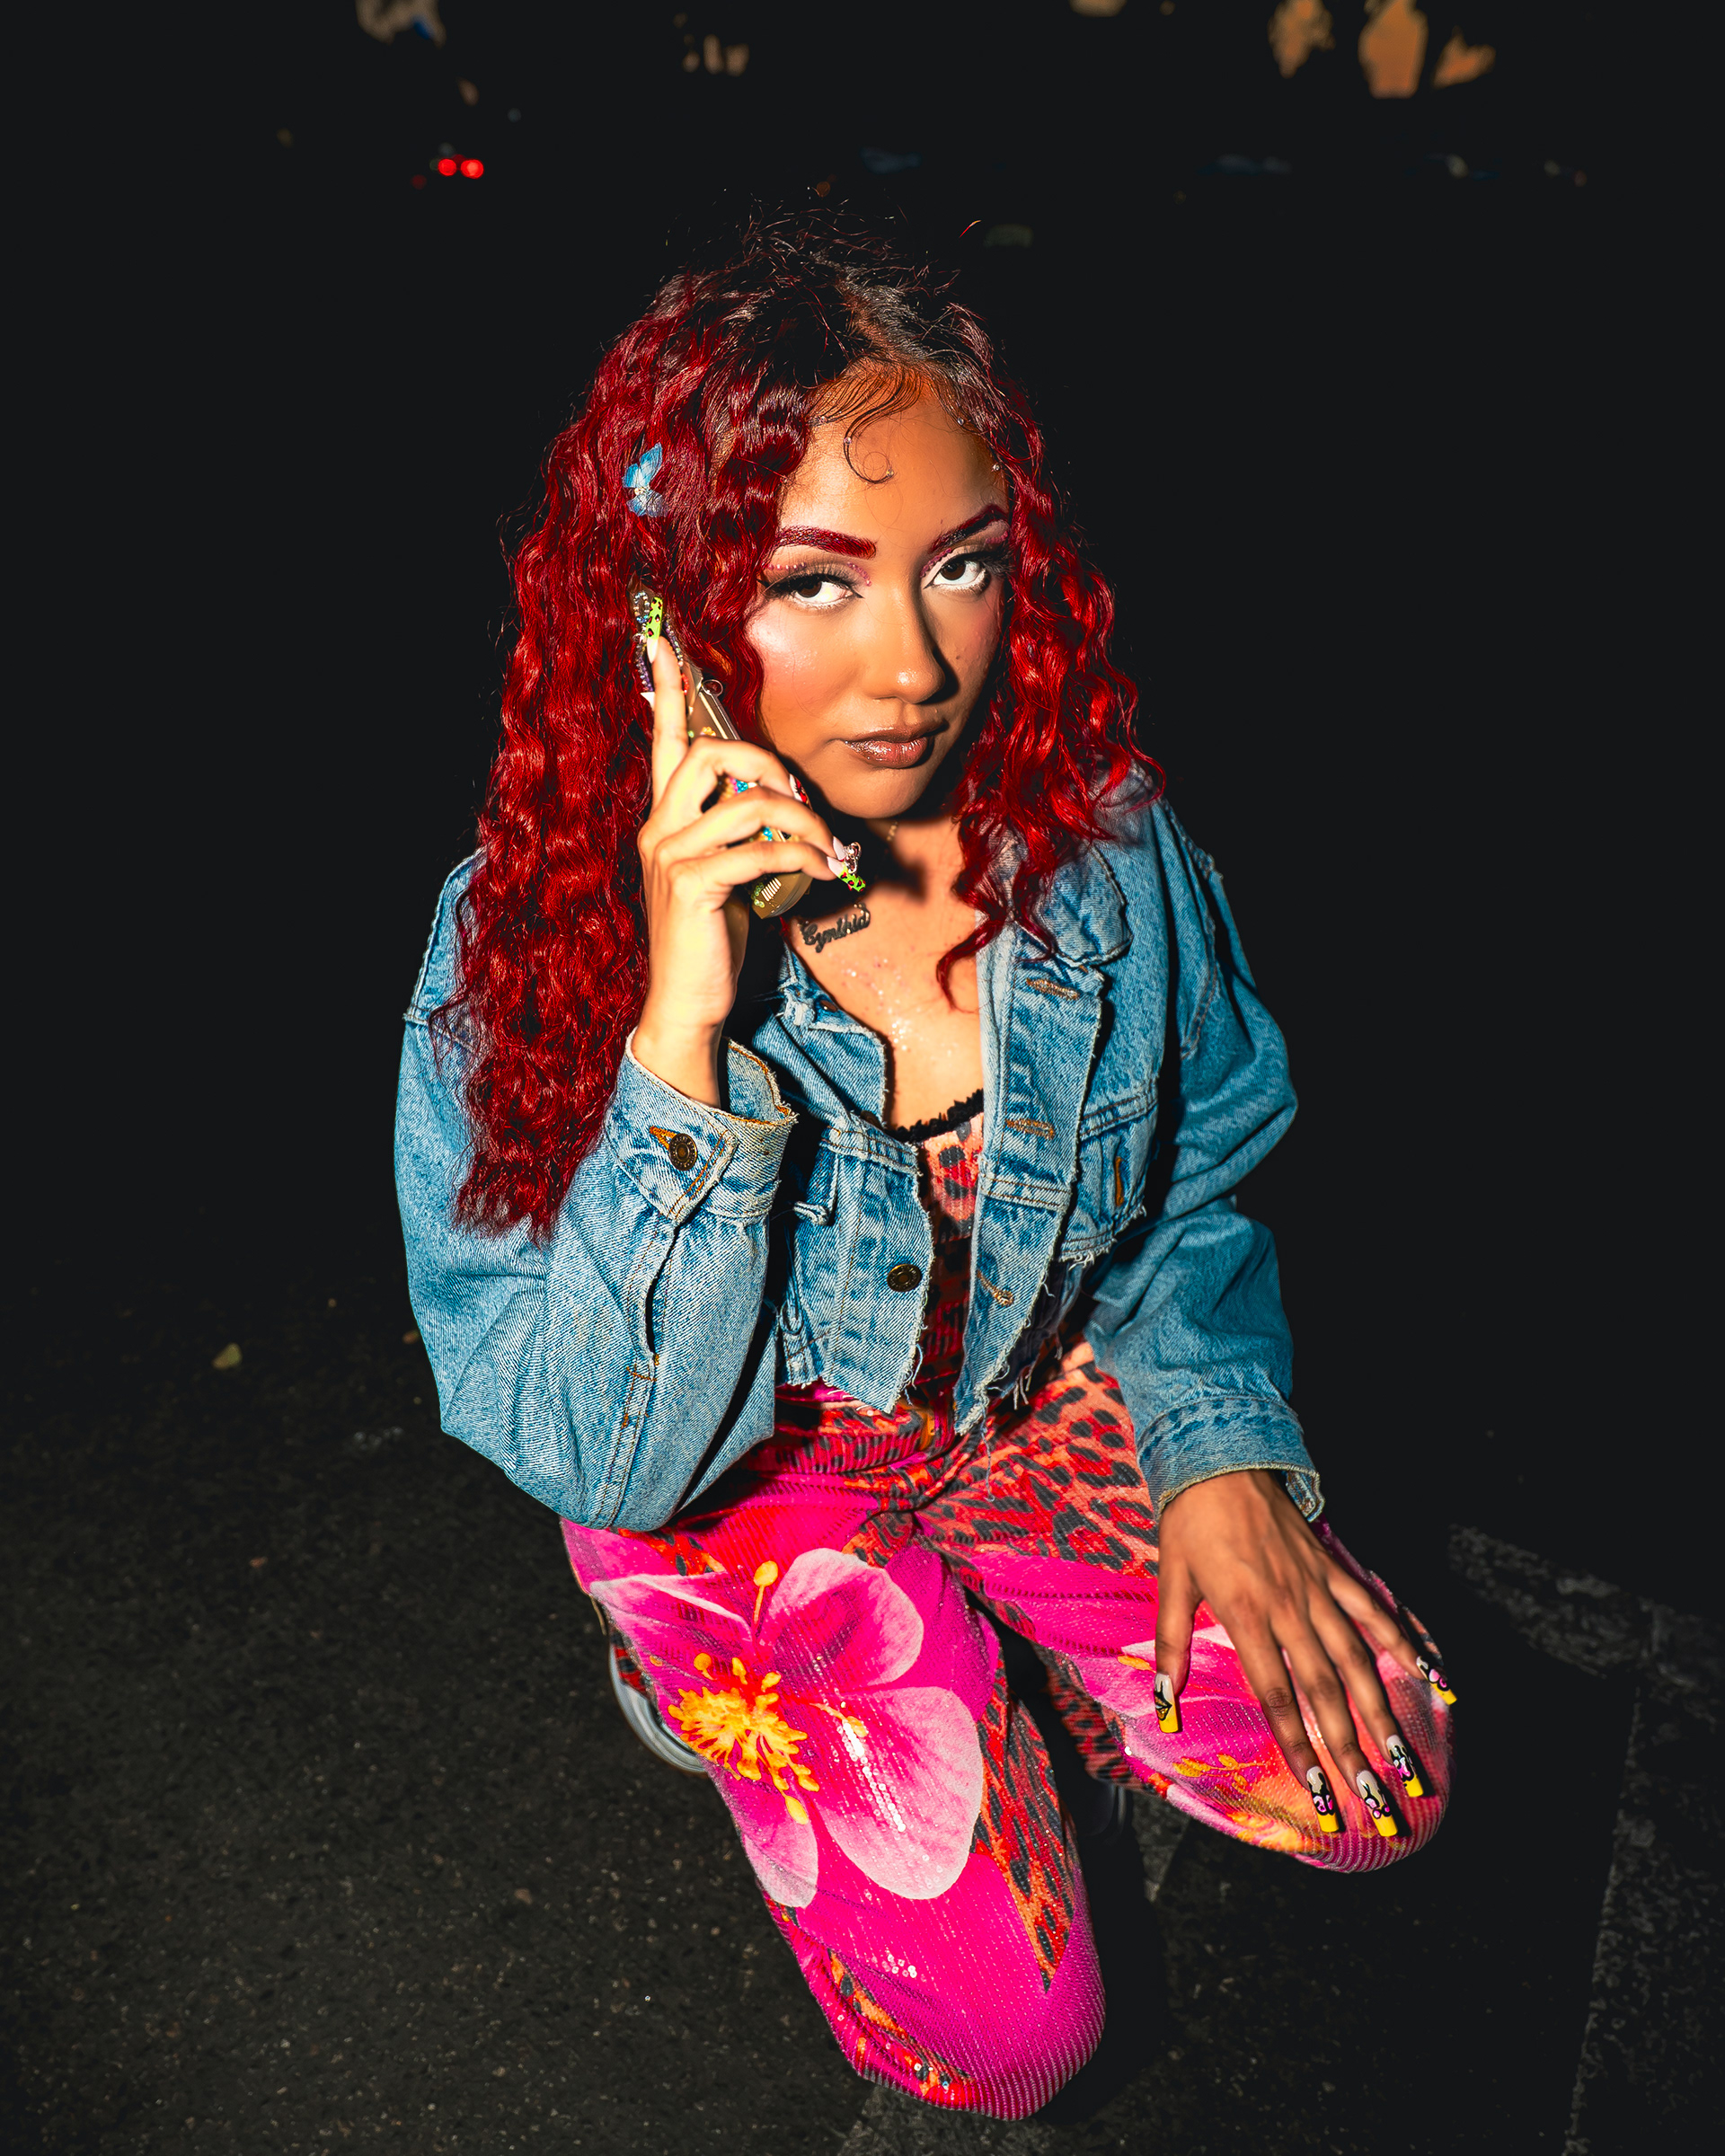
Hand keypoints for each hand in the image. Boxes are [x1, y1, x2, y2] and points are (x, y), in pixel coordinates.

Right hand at [633, 633, 840, 1103]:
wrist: (688, 1005)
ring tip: (828, 848)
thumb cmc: (713, 940)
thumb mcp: (731, 875)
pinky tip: (823, 872)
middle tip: (803, 798)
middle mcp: (659, 828)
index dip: (666, 687)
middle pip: (712, 753)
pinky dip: (802, 856)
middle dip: (768, 763)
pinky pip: (759, 850)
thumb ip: (747, 832)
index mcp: (666, 818)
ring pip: (746, 802)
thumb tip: (790, 805)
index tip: (661, 640)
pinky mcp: (691, 886)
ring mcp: (671, 856)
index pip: (665, 740)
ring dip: (802, 819)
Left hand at [1155, 1469, 1424, 1830]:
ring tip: (1408, 1760)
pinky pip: (1376, 1610)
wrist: (1222, 1457)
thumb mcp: (1170, 1582)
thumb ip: (1170, 1645)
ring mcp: (1319, 1589)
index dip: (1299, 1748)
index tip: (1317, 1795)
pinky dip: (1405, 1642)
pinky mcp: (1335, 1570)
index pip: (1277, 1695)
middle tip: (1376, 1800)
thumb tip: (1165, 1706)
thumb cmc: (1190, 1522)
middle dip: (1351, 1750)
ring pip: (1359, 1660)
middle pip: (1326, 1691)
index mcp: (1246, 1615)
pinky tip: (1434, 1676)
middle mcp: (1290, 1608)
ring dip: (1385, 1712)